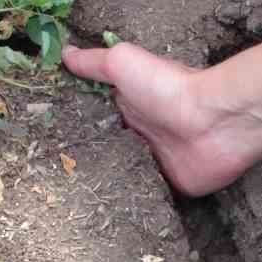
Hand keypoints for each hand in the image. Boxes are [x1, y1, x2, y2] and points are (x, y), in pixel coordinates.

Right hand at [61, 43, 261, 196]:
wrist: (215, 123)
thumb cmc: (169, 89)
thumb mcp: (124, 63)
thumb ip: (95, 63)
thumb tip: (65, 52)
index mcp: (130, 106)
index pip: (96, 117)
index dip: (74, 124)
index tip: (46, 136)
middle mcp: (141, 134)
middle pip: (106, 148)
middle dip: (84, 159)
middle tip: (52, 171)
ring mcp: (155, 161)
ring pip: (121, 174)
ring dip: (104, 181)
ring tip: (68, 194)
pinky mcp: (168, 186)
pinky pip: (142, 195)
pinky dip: (127, 200)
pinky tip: (102, 209)